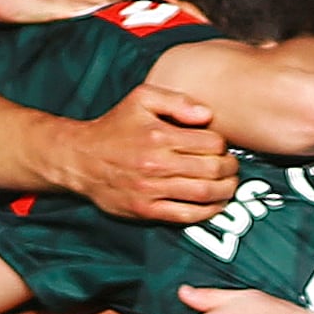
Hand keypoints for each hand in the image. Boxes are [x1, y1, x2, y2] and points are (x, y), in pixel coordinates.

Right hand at [63, 77, 236, 223]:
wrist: (81, 159)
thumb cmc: (114, 127)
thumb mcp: (141, 98)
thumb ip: (177, 100)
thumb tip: (208, 114)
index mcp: (159, 135)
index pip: (211, 142)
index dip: (223, 145)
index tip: (222, 146)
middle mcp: (157, 164)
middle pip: (213, 169)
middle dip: (230, 168)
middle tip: (232, 167)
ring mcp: (151, 190)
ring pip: (204, 193)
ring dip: (225, 191)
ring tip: (229, 185)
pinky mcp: (146, 210)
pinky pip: (187, 215)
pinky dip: (208, 212)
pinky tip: (215, 205)